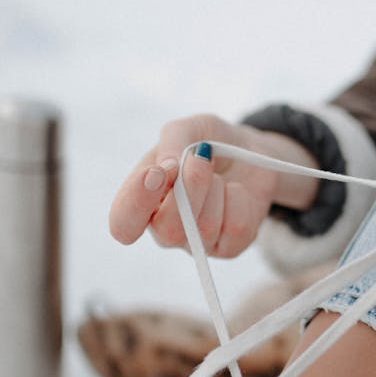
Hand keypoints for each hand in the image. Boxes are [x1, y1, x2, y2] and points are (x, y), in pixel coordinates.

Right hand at [109, 114, 317, 257]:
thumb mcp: (188, 129)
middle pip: (168, 231)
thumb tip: (167, 166)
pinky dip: (239, 200)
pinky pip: (235, 228)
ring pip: (204, 228)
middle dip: (189, 190)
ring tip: (219, 175)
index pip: (123, 223)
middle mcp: (166, 228)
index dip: (136, 203)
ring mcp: (198, 241)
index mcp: (143, 202)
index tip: (157, 172)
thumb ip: (172, 142)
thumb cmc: (210, 143)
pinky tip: (236, 191)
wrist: (252, 153)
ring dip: (217, 189)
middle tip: (202, 158)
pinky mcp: (229, 247)